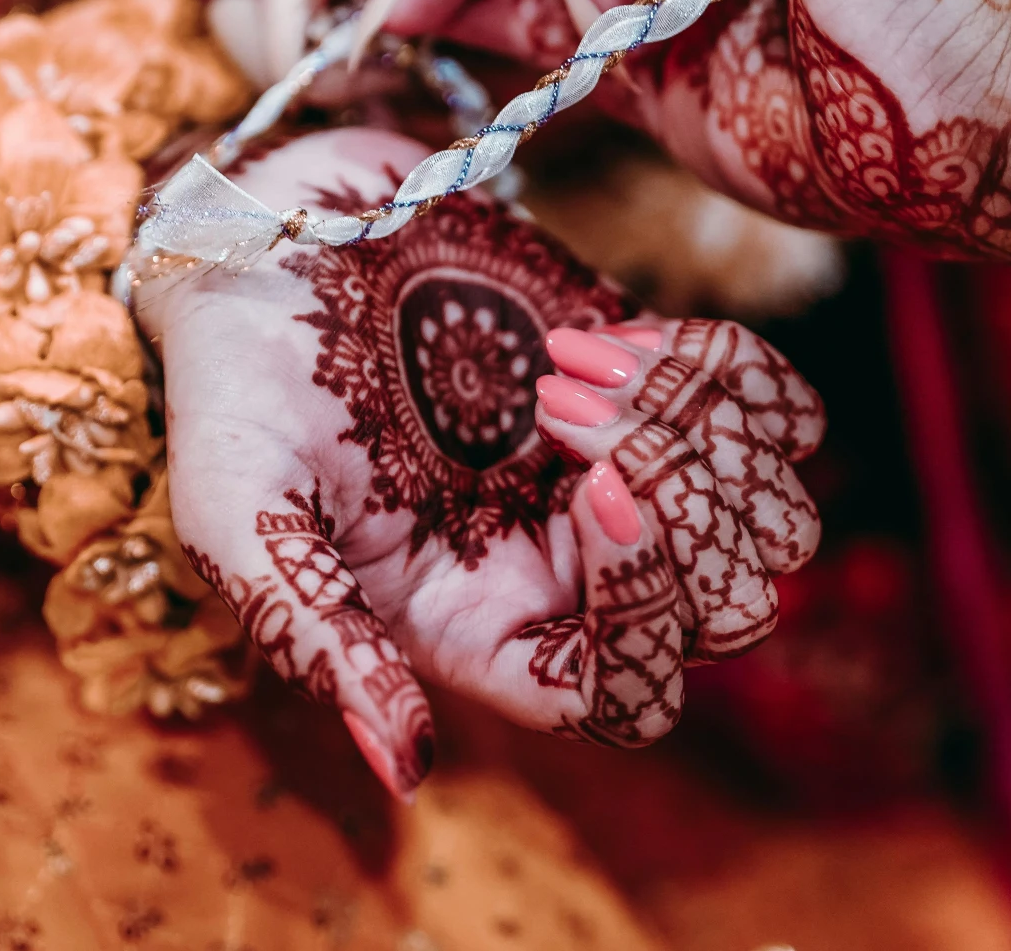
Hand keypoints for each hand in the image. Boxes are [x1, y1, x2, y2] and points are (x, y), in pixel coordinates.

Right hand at [133, 128, 823, 795]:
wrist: (273, 240)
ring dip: (697, 429)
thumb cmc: (238, 387)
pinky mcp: (657, 389)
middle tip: (561, 401)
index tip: (597, 491)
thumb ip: (315, 634)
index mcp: (482, 630)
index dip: (643, 617)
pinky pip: (773, 413)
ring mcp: (624, 477)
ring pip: (766, 517)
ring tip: (568, 362)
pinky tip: (611, 333)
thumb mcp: (238, 511)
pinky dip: (721, 367)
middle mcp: (569, 573)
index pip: (625, 694)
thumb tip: (405, 769)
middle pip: (721, 608)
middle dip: (678, 503)